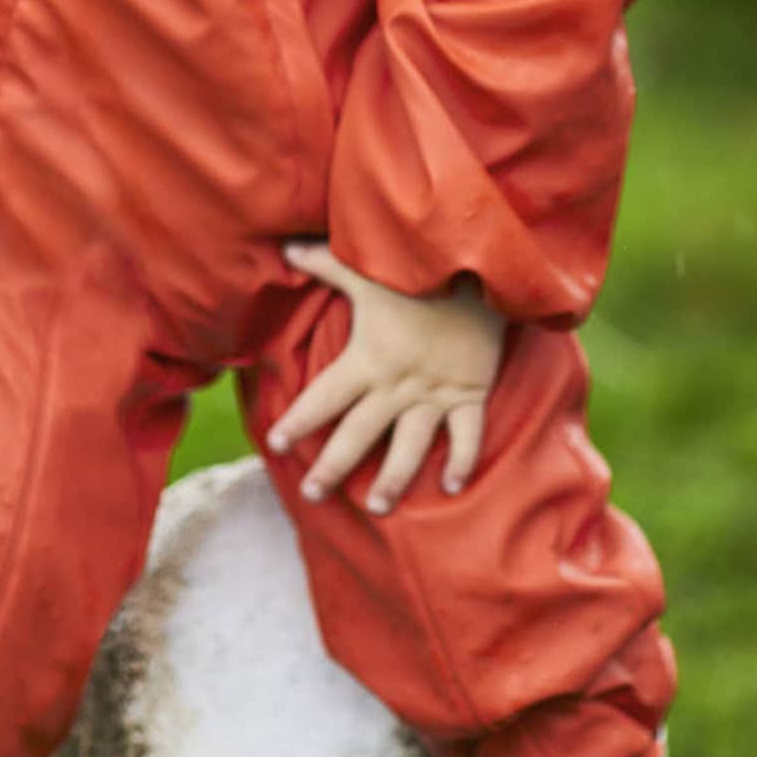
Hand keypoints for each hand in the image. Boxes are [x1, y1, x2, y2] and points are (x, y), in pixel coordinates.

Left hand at [267, 240, 504, 514]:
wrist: (480, 272)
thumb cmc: (418, 271)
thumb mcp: (368, 270)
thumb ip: (323, 263)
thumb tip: (283, 247)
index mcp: (367, 360)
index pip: (323, 398)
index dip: (298, 421)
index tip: (276, 442)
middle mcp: (397, 386)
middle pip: (358, 435)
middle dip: (332, 467)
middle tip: (311, 494)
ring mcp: (435, 394)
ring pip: (409, 448)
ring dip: (392, 480)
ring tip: (376, 508)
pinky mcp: (469, 393)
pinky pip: (467, 436)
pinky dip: (462, 462)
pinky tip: (450, 487)